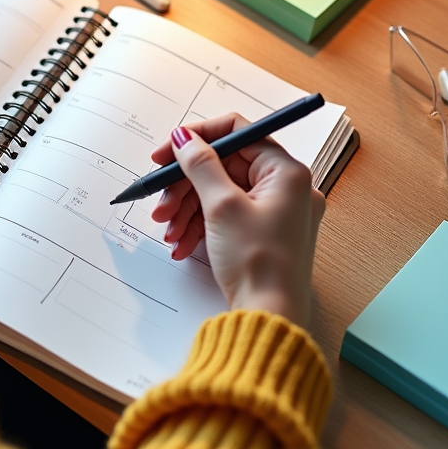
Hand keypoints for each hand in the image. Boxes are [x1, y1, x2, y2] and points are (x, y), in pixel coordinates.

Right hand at [149, 113, 324, 325]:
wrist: (270, 317)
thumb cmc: (259, 264)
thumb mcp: (221, 206)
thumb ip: (200, 165)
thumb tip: (184, 137)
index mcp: (286, 172)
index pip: (236, 131)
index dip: (196, 139)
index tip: (167, 152)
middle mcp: (285, 187)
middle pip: (222, 166)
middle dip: (185, 186)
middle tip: (161, 202)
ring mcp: (274, 210)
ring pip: (218, 192)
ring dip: (187, 209)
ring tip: (169, 231)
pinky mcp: (262, 230)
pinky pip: (224, 214)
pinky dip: (200, 225)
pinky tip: (181, 243)